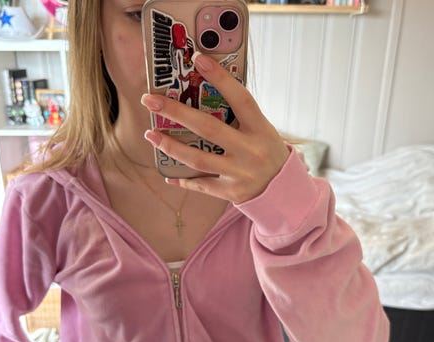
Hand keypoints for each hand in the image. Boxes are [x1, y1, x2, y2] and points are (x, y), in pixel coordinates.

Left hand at [141, 53, 289, 203]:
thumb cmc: (266, 151)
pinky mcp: (232, 192)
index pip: (241, 99)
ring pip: (198, 159)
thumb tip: (205, 92)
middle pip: (208, 128)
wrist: (283, 188)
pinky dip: (183, 181)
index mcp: (261, 129)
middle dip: (176, 112)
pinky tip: (168, 176)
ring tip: (151, 135)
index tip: (198, 58)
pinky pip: (201, 186)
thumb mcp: (262, 130)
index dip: (220, 78)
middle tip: (150, 100)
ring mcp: (240, 173)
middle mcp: (251, 151)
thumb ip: (240, 116)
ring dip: (170, 146)